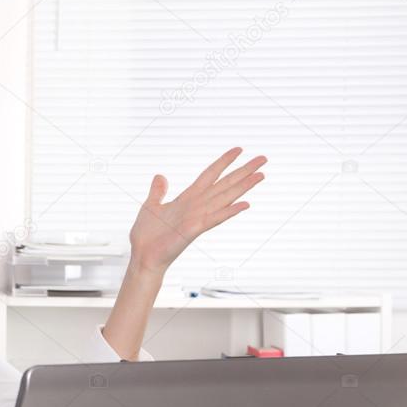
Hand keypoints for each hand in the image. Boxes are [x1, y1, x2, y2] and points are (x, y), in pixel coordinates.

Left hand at [127, 147, 266, 274]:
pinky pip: (214, 218)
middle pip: (224, 184)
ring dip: (243, 187)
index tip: (238, 150)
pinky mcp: (193, 230)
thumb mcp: (151, 206)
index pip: (209, 175)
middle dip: (243, 171)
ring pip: (224, 198)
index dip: (223, 162)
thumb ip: (158, 191)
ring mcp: (197, 218)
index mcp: (187, 199)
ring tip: (260, 175)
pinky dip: (229, 211)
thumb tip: (160, 176)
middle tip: (263, 159)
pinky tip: (245, 204)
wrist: (143, 257)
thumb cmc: (146, 236)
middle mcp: (196, 206)